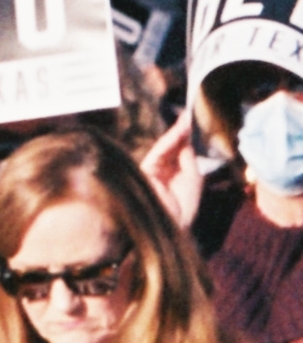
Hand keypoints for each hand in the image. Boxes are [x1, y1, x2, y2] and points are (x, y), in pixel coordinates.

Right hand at [141, 110, 205, 227]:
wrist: (166, 228)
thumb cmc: (181, 210)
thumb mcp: (192, 182)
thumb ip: (189, 161)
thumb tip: (187, 141)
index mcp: (174, 176)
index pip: (181, 153)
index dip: (188, 139)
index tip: (196, 124)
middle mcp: (163, 170)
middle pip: (173, 147)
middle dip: (183, 132)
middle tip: (191, 114)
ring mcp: (152, 168)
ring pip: (166, 146)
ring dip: (178, 132)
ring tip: (188, 117)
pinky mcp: (145, 168)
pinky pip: (160, 150)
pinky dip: (171, 139)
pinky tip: (180, 129)